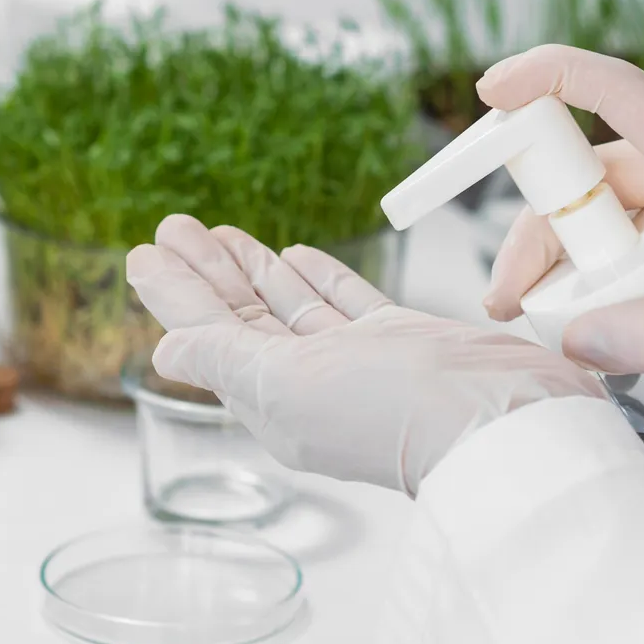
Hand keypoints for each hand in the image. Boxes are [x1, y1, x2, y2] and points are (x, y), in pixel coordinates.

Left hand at [125, 214, 607, 495]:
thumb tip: (166, 350)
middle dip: (206, 272)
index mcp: (273, 401)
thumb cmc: (397, 409)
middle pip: (242, 318)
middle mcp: (310, 383)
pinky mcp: (401, 341)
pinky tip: (296, 256)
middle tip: (172, 226)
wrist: (499, 417)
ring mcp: (357, 360)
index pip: (208, 337)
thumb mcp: (289, 385)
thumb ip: (224, 360)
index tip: (144, 253)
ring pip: (289, 307)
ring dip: (252, 270)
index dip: (174, 294)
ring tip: (217, 232)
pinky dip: (318, 279)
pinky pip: (345, 304)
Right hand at [479, 46, 643, 493]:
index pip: (615, 90)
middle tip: (512, 294)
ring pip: (606, 226)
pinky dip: (603, 293)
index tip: (489, 91)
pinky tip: (589, 333)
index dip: (546, 78)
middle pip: (592, 176)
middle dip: (542, 228)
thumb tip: (573, 339)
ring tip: (542, 322)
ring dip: (568, 269)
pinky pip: (633, 264)